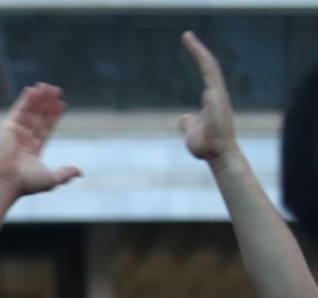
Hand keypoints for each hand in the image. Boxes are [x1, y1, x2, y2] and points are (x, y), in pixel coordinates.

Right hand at [0, 83, 81, 196]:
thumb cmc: (26, 183)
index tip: (62, 104)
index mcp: (34, 149)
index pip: (46, 127)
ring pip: (29, 111)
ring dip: (38, 98)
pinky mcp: (7, 128)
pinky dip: (24, 99)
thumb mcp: (51, 179)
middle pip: (39, 116)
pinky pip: (17, 110)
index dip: (54, 116)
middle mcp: (24, 139)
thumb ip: (65, 174)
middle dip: (48, 103)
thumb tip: (80, 172)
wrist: (6, 182)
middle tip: (57, 90)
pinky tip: (33, 89)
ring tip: (47, 86)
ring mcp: (15, 132)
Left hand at [179, 31, 238, 162]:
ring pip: (211, 71)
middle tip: (186, 34)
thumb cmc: (206, 145)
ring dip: (200, 55)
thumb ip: (188, 122)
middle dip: (198, 49)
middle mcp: (217, 93)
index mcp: (212, 96)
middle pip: (209, 65)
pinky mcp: (218, 106)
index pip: (205, 70)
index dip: (198, 55)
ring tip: (189, 39)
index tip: (188, 40)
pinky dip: (205, 74)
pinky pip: (212, 87)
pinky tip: (198, 69)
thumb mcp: (191, 130)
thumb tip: (184, 118)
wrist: (218, 156)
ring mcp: (219, 99)